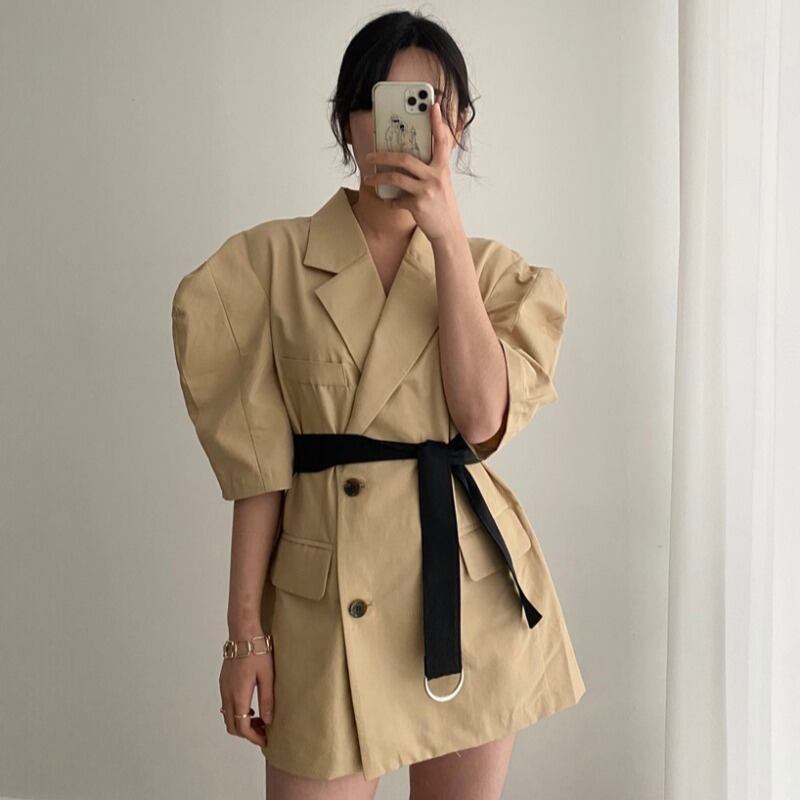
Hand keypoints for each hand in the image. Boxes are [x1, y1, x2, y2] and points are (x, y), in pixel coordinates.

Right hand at [219, 648, 273, 746]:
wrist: (243, 632)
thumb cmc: (258, 651)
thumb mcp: (268, 676)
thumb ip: (267, 700)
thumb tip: (268, 720)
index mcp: (239, 694)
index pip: (242, 726)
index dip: (253, 737)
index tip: (265, 739)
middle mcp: (227, 693)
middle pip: (232, 725)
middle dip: (247, 733)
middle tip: (263, 731)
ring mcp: (223, 687)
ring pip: (228, 715)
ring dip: (241, 722)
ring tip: (259, 719)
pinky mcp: (224, 681)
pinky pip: (227, 704)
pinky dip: (237, 712)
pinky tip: (250, 706)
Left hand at [363, 100, 464, 242]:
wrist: (448, 231)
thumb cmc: (442, 204)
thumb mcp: (442, 182)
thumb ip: (434, 166)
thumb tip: (419, 152)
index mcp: (442, 167)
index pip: (442, 140)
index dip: (438, 122)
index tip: (433, 105)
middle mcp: (436, 176)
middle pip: (405, 159)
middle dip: (383, 155)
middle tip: (369, 155)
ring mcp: (427, 191)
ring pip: (396, 178)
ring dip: (378, 177)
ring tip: (368, 178)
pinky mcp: (418, 205)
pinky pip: (397, 200)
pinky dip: (390, 201)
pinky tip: (389, 202)